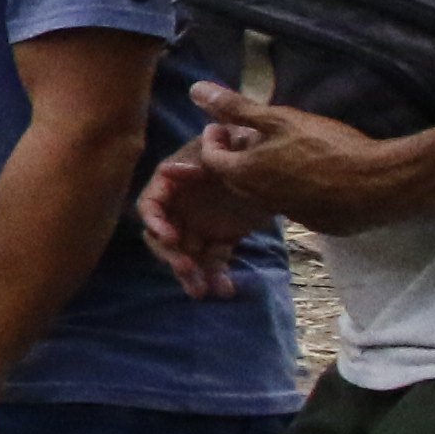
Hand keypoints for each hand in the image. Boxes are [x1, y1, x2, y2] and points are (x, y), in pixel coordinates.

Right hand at [135, 140, 257, 297]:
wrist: (283, 158)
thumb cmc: (253, 145)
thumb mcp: (233, 142)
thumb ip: (204, 154)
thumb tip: (170, 171)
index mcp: (175, 180)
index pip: (152, 204)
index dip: (156, 222)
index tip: (171, 238)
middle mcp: (181, 204)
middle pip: (163, 235)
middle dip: (172, 255)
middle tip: (189, 270)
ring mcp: (200, 223)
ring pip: (186, 253)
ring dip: (191, 273)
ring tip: (204, 292)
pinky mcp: (221, 237)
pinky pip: (213, 260)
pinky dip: (217, 276)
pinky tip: (225, 290)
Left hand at [157, 82, 434, 234]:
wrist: (383, 185)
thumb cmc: (329, 148)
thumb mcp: (280, 119)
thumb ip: (237, 107)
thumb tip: (195, 90)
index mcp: (247, 174)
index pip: (210, 159)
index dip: (212, 139)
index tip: (220, 125)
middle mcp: (260, 199)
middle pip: (234, 178)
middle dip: (233, 157)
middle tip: (244, 136)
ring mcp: (289, 213)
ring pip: (262, 192)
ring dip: (263, 172)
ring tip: (277, 152)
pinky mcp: (316, 222)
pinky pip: (292, 203)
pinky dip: (290, 187)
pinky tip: (309, 173)